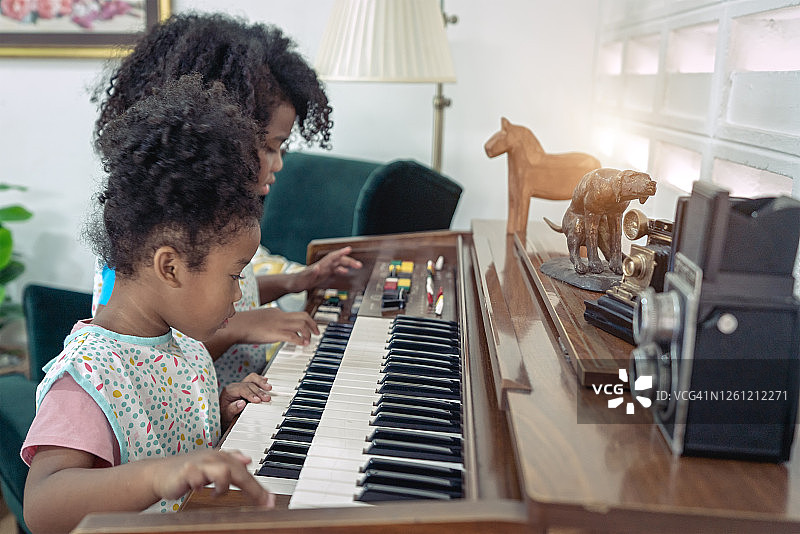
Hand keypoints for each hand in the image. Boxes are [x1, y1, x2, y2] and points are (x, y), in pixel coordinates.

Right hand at [154, 449, 273, 506]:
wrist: (161, 473)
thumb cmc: (189, 471)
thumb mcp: (212, 465)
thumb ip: (230, 462)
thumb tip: (248, 459)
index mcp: (222, 457)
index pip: (246, 472)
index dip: (259, 487)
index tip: (270, 502)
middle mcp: (214, 458)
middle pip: (240, 472)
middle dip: (254, 489)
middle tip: (263, 503)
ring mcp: (200, 464)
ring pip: (224, 471)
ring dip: (224, 486)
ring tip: (216, 493)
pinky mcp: (187, 471)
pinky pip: (199, 477)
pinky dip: (202, 484)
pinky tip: (199, 488)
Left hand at [220, 373, 271, 428]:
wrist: (224, 415)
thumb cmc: (225, 415)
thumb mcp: (227, 415)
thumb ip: (233, 409)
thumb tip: (242, 403)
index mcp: (229, 391)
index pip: (242, 389)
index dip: (251, 394)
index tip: (258, 400)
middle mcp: (235, 386)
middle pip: (249, 384)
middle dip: (259, 391)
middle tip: (266, 398)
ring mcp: (241, 385)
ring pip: (252, 378)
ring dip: (261, 383)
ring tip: (269, 388)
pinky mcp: (246, 387)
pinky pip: (253, 380)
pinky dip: (260, 380)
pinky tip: (266, 381)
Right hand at [229, 307, 319, 344]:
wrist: (236, 325)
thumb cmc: (244, 325)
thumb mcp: (260, 321)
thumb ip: (269, 324)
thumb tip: (273, 332)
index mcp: (276, 312)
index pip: (296, 314)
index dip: (305, 321)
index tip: (309, 328)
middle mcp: (280, 316)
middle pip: (304, 316)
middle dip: (313, 324)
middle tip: (317, 332)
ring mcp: (278, 324)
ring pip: (301, 325)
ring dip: (308, 333)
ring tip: (309, 341)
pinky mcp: (275, 333)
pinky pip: (293, 335)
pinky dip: (300, 340)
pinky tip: (303, 344)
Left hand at [300, 246, 361, 290]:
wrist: (291, 284)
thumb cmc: (296, 282)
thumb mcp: (303, 279)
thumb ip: (311, 273)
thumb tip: (318, 267)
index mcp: (319, 266)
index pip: (332, 257)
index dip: (340, 253)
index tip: (348, 249)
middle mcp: (322, 267)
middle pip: (337, 261)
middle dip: (349, 261)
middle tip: (359, 264)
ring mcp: (323, 270)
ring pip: (337, 264)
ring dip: (347, 264)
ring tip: (357, 266)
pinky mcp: (322, 274)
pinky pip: (334, 270)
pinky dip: (341, 270)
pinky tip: (345, 271)